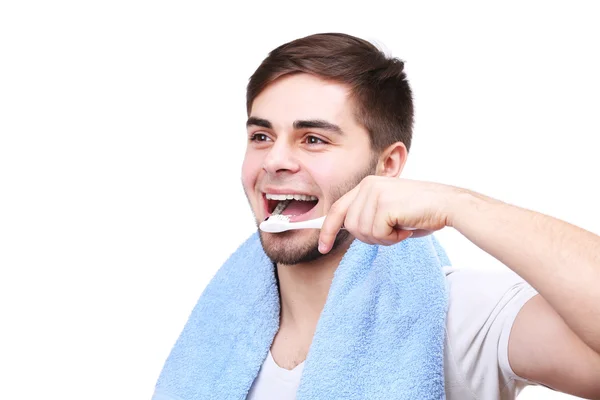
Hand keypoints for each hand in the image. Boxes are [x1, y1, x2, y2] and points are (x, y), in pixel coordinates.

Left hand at [318, 176, 457, 252]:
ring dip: (383, 238)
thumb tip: (349, 229)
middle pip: (351, 226)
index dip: (327, 230)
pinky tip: (406, 228)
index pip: (338, 209)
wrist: (448, 205)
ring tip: (401, 228)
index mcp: (367, 185)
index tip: (322, 246)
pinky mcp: (384, 204)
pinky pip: (377, 234)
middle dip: (370, 238)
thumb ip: (368, 216)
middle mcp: (367, 185)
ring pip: (363, 232)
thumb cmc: (422, 211)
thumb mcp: (389, 210)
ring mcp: (375, 193)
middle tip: (392, 233)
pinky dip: (392, 238)